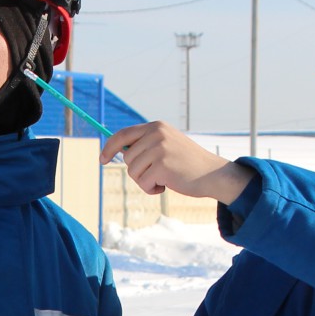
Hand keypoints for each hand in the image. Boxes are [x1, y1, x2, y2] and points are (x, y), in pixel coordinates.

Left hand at [101, 121, 253, 204]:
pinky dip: (152, 189)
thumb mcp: (167, 145)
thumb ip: (146, 144)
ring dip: (146, 181)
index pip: (123, 134)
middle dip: (138, 171)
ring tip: (164, 178)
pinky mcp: (161, 166)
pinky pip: (143, 183)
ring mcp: (159, 149)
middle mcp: (156, 134)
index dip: (109, 148)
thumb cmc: (188, 163)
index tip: (102, 159)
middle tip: (157, 174)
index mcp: (156, 127)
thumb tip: (118, 151)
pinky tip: (167, 185)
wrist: (211, 173)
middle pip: (127, 158)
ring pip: (133, 172)